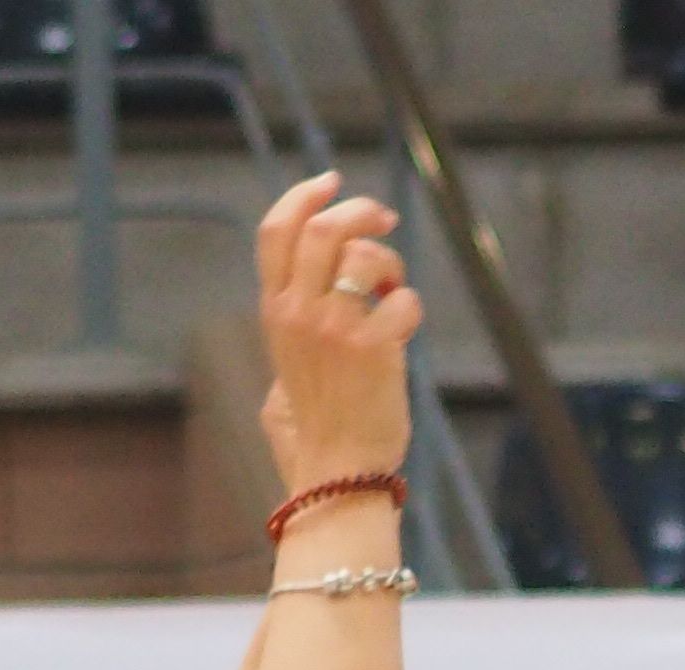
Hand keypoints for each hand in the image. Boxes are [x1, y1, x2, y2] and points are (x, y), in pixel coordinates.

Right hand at [252, 175, 420, 505]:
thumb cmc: (315, 428)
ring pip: (366, 256)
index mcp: (274, 310)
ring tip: (392, 292)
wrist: (336, 471)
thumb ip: (293, 326)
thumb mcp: (283, 367)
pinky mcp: (374, 349)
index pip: (276, 230)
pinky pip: (404, 300)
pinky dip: (411, 307)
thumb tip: (306, 298)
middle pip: (325, 228)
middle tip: (384, 220)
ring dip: (390, 264)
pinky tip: (404, 329)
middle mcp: (298, 311)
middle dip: (361, 212)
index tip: (332, 182)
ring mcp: (335, 328)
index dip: (305, 196)